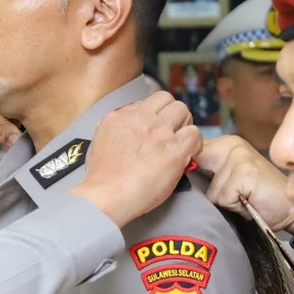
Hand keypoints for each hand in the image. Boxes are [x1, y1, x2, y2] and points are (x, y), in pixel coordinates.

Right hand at [70, 92, 201, 225]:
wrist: (108, 194)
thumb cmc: (101, 178)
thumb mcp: (98, 143)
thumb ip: (114, 131)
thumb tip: (123, 129)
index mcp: (120, 116)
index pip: (145, 102)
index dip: (154, 115)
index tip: (155, 128)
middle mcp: (140, 119)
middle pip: (166, 99)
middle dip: (172, 113)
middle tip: (172, 131)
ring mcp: (158, 132)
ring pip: (183, 111)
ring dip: (184, 125)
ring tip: (180, 142)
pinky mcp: (174, 149)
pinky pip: (195, 134)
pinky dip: (194, 143)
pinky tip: (188, 154)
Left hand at [194, 135, 291, 230]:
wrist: (289, 207)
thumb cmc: (258, 195)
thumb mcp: (230, 176)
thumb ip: (208, 169)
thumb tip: (178, 171)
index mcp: (226, 142)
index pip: (192, 153)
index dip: (191, 172)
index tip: (208, 183)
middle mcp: (232, 144)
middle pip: (196, 171)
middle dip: (210, 189)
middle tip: (234, 193)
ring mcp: (238, 157)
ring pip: (211, 191)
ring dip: (226, 201)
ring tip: (245, 198)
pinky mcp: (244, 172)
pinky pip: (222, 198)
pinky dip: (234, 206)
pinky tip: (250, 202)